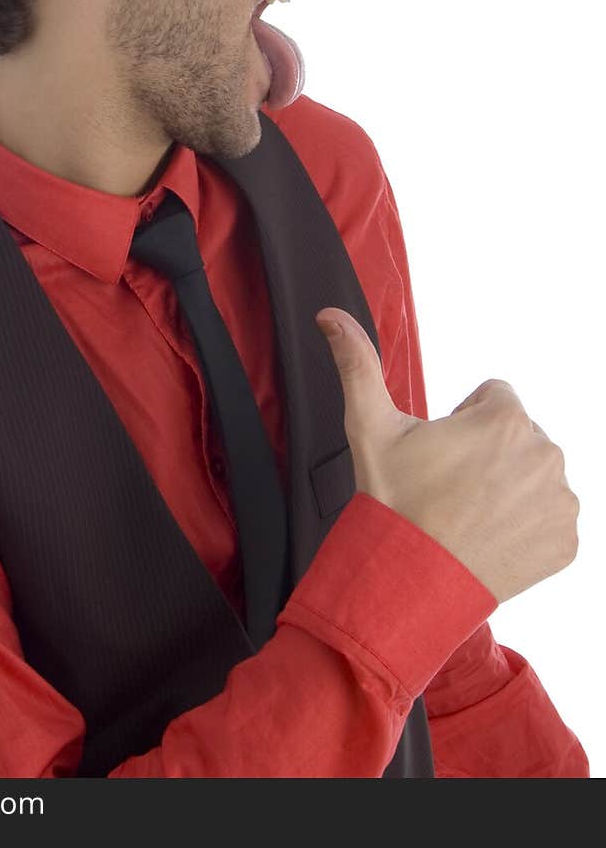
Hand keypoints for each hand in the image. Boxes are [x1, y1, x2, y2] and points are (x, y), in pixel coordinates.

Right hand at [316, 307, 579, 604]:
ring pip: (534, 473)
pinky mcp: (565, 541)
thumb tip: (331, 316)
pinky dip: (525, 523)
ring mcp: (559, 502)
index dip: (462, 419)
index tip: (442, 451)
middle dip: (489, 451)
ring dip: (510, 484)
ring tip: (468, 511)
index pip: (494, 396)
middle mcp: (544, 455)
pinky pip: (549, 517)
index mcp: (505, 420)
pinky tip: (488, 535)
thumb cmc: (392, 502)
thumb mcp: (369, 426)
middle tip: (451, 484)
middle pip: (518, 434)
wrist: (406, 581)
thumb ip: (357, 363)